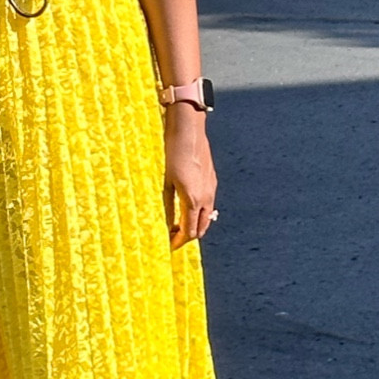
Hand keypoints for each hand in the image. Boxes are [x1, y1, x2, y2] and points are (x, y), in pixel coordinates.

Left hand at [162, 103, 215, 246]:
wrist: (189, 133)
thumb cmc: (173, 155)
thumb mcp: (166, 183)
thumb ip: (169, 206)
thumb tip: (168, 224)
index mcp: (192, 200)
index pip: (189, 231)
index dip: (179, 241)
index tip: (170, 246)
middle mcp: (206, 198)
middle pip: (201, 229)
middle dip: (188, 237)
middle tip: (174, 237)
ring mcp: (211, 190)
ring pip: (207, 218)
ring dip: (195, 225)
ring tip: (179, 224)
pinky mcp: (212, 182)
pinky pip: (209, 205)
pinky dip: (200, 213)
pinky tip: (187, 209)